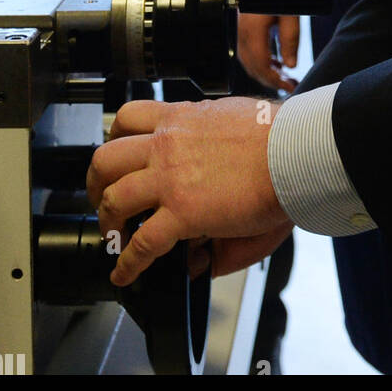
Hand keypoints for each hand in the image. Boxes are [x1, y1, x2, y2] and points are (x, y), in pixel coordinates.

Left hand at [86, 97, 291, 285]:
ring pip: (114, 198)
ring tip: (114, 237)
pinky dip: (127, 263)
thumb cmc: (279, 134)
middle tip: (102, 197)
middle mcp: (168, 144)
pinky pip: (141, 243)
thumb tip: (206, 152)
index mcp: (182, 117)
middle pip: (107, 157)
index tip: (117, 153)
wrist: (295, 150)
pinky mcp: (182, 212)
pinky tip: (125, 273)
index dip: (114, 138)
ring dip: (107, 221)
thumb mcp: (235, 118)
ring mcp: (170, 178)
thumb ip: (212, 132)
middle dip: (96, 182)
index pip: (130, 117)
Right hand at [237, 0, 299, 92]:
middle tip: (288, 85)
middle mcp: (242, 29)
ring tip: (283, 73)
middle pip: (251, 65)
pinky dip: (259, 56)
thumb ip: (290, 40)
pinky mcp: (243, 18)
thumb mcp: (292, 12)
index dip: (274, 81)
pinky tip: (275, 56)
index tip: (289, 87)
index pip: (261, 66)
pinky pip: (247, 45)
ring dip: (264, 68)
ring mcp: (240, 24)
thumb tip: (290, 64)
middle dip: (268, 79)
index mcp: (253, 30)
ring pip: (248, 57)